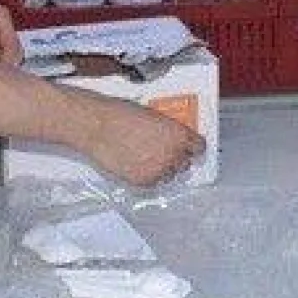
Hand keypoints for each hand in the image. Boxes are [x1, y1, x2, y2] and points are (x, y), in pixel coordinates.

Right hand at [76, 95, 205, 186]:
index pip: (199, 147)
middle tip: (163, 152)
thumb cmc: (121, 114)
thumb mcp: (153, 116)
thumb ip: (168, 130)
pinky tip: (137, 164)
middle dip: (176, 158)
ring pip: (169, 175)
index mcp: (179, 134)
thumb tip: (172, 138)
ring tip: (146, 158)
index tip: (190, 148)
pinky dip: (147, 176)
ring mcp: (159, 170)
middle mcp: (174, 154)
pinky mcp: (143, 181)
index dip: (193, 147)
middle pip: (185, 163)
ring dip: (162, 169)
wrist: (98, 126)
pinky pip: (153, 183)